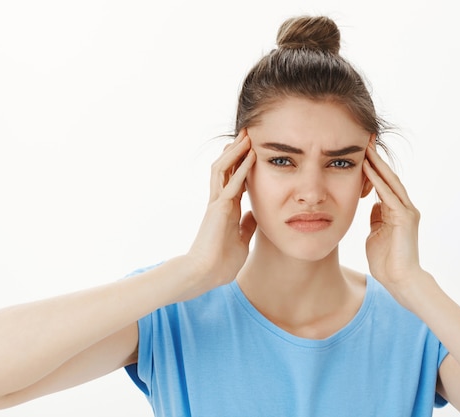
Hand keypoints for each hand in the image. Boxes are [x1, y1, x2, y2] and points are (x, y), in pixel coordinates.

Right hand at [187, 129, 256, 289]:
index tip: (252, 150)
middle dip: (236, 150)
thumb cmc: (221, 263)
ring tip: (246, 135)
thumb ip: (246, 226)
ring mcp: (217, 203)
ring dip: (235, 151)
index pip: (234, 180)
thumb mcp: (241, 241)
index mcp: (226, 209)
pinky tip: (251, 155)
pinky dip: (242, 168)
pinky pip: (231, 183)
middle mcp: (219, 202)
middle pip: (226, 168)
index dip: (242, 164)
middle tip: (247, 132)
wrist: (205, 275)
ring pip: (223, 169)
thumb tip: (254, 215)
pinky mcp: (218, 208)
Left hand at [362, 146, 428, 300]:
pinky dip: (378, 181)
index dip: (373, 168)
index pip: (383, 183)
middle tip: (365, 140)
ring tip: (365, 148)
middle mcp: (405, 207)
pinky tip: (368, 168)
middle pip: (389, 177)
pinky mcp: (404, 218)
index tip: (361, 152)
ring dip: (377, 165)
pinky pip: (389, 195)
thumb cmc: (386, 261)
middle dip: (376, 159)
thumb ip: (376, 218)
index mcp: (396, 211)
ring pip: (390, 182)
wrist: (400, 280)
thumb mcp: (376, 233)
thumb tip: (372, 206)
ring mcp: (407, 211)